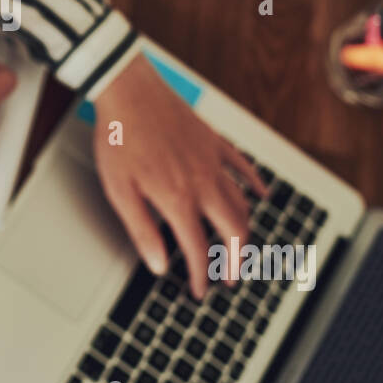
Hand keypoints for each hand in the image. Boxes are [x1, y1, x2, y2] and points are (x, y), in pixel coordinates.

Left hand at [93, 54, 264, 299]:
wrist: (128, 91)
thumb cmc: (119, 138)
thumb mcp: (120, 192)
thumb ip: (142, 231)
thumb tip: (159, 265)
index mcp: (178, 200)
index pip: (198, 250)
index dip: (201, 276)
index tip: (200, 291)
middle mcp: (203, 184)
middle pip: (233, 232)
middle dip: (236, 262)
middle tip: (231, 279)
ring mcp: (213, 162)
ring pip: (242, 203)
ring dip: (244, 230)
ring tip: (240, 247)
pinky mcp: (215, 142)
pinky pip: (244, 167)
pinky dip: (256, 185)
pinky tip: (263, 195)